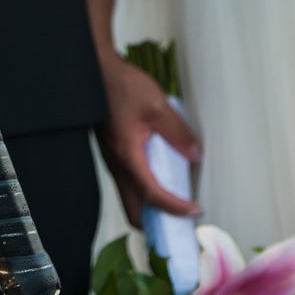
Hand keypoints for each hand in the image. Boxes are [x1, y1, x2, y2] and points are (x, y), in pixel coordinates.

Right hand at [96, 50, 201, 223]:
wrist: (99, 72)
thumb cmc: (124, 86)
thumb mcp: (158, 106)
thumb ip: (178, 133)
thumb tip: (195, 155)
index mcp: (128, 156)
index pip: (152, 195)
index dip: (175, 207)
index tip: (195, 210)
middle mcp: (117, 165)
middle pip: (134, 211)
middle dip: (156, 223)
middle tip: (180, 219)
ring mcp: (113, 161)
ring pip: (130, 198)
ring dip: (151, 207)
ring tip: (175, 202)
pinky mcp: (113, 154)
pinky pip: (128, 184)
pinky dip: (144, 192)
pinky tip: (161, 177)